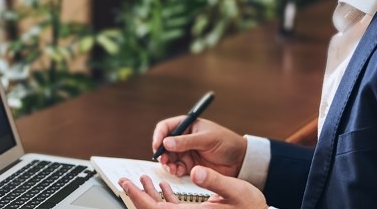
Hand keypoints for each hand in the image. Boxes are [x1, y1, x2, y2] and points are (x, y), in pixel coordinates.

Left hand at [119, 166, 267, 208]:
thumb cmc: (251, 207)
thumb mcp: (235, 190)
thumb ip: (214, 181)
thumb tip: (196, 171)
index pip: (156, 208)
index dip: (139, 196)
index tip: (126, 184)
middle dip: (138, 195)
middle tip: (125, 181)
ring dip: (150, 195)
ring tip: (142, 179)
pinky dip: (164, 198)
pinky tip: (163, 187)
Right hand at [152, 117, 245, 177]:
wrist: (239, 160)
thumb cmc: (226, 142)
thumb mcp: (207, 139)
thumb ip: (186, 141)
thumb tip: (167, 142)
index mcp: (187, 125)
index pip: (166, 127)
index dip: (159, 135)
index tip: (158, 145)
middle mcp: (183, 138)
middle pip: (164, 144)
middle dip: (162, 152)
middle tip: (164, 159)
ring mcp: (185, 152)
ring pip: (168, 157)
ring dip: (167, 163)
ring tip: (171, 167)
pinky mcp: (189, 165)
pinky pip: (176, 167)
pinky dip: (174, 170)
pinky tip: (177, 171)